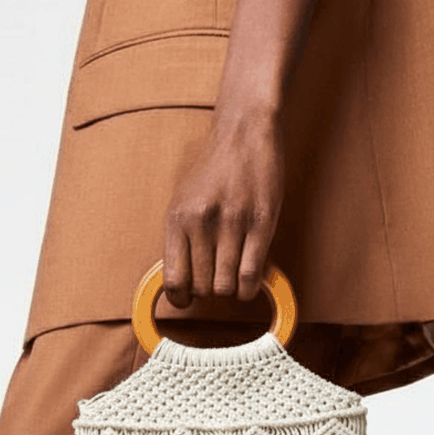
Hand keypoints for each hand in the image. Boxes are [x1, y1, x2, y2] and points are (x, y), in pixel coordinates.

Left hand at [163, 104, 285, 308]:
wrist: (244, 134)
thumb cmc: (215, 171)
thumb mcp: (184, 201)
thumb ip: (181, 239)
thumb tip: (179, 282)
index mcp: (177, 218)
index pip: (173, 280)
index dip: (180, 299)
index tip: (187, 300)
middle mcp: (201, 222)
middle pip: (202, 287)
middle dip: (209, 291)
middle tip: (216, 279)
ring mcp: (232, 223)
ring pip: (226, 286)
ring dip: (230, 290)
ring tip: (233, 278)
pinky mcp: (260, 223)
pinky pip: (250, 275)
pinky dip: (249, 288)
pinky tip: (249, 283)